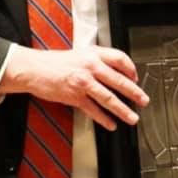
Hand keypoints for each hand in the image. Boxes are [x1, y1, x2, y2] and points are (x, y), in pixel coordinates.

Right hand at [0, 45, 147, 130]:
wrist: (33, 69)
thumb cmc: (56, 62)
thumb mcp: (81, 54)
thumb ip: (99, 60)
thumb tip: (117, 72)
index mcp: (94, 53)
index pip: (120, 59)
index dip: (131, 69)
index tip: (136, 78)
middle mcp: (91, 66)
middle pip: (119, 80)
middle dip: (134, 92)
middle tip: (143, 100)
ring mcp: (83, 82)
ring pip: (108, 98)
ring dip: (123, 109)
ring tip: (132, 117)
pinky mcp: (74, 96)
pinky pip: (93, 110)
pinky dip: (104, 118)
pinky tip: (111, 124)